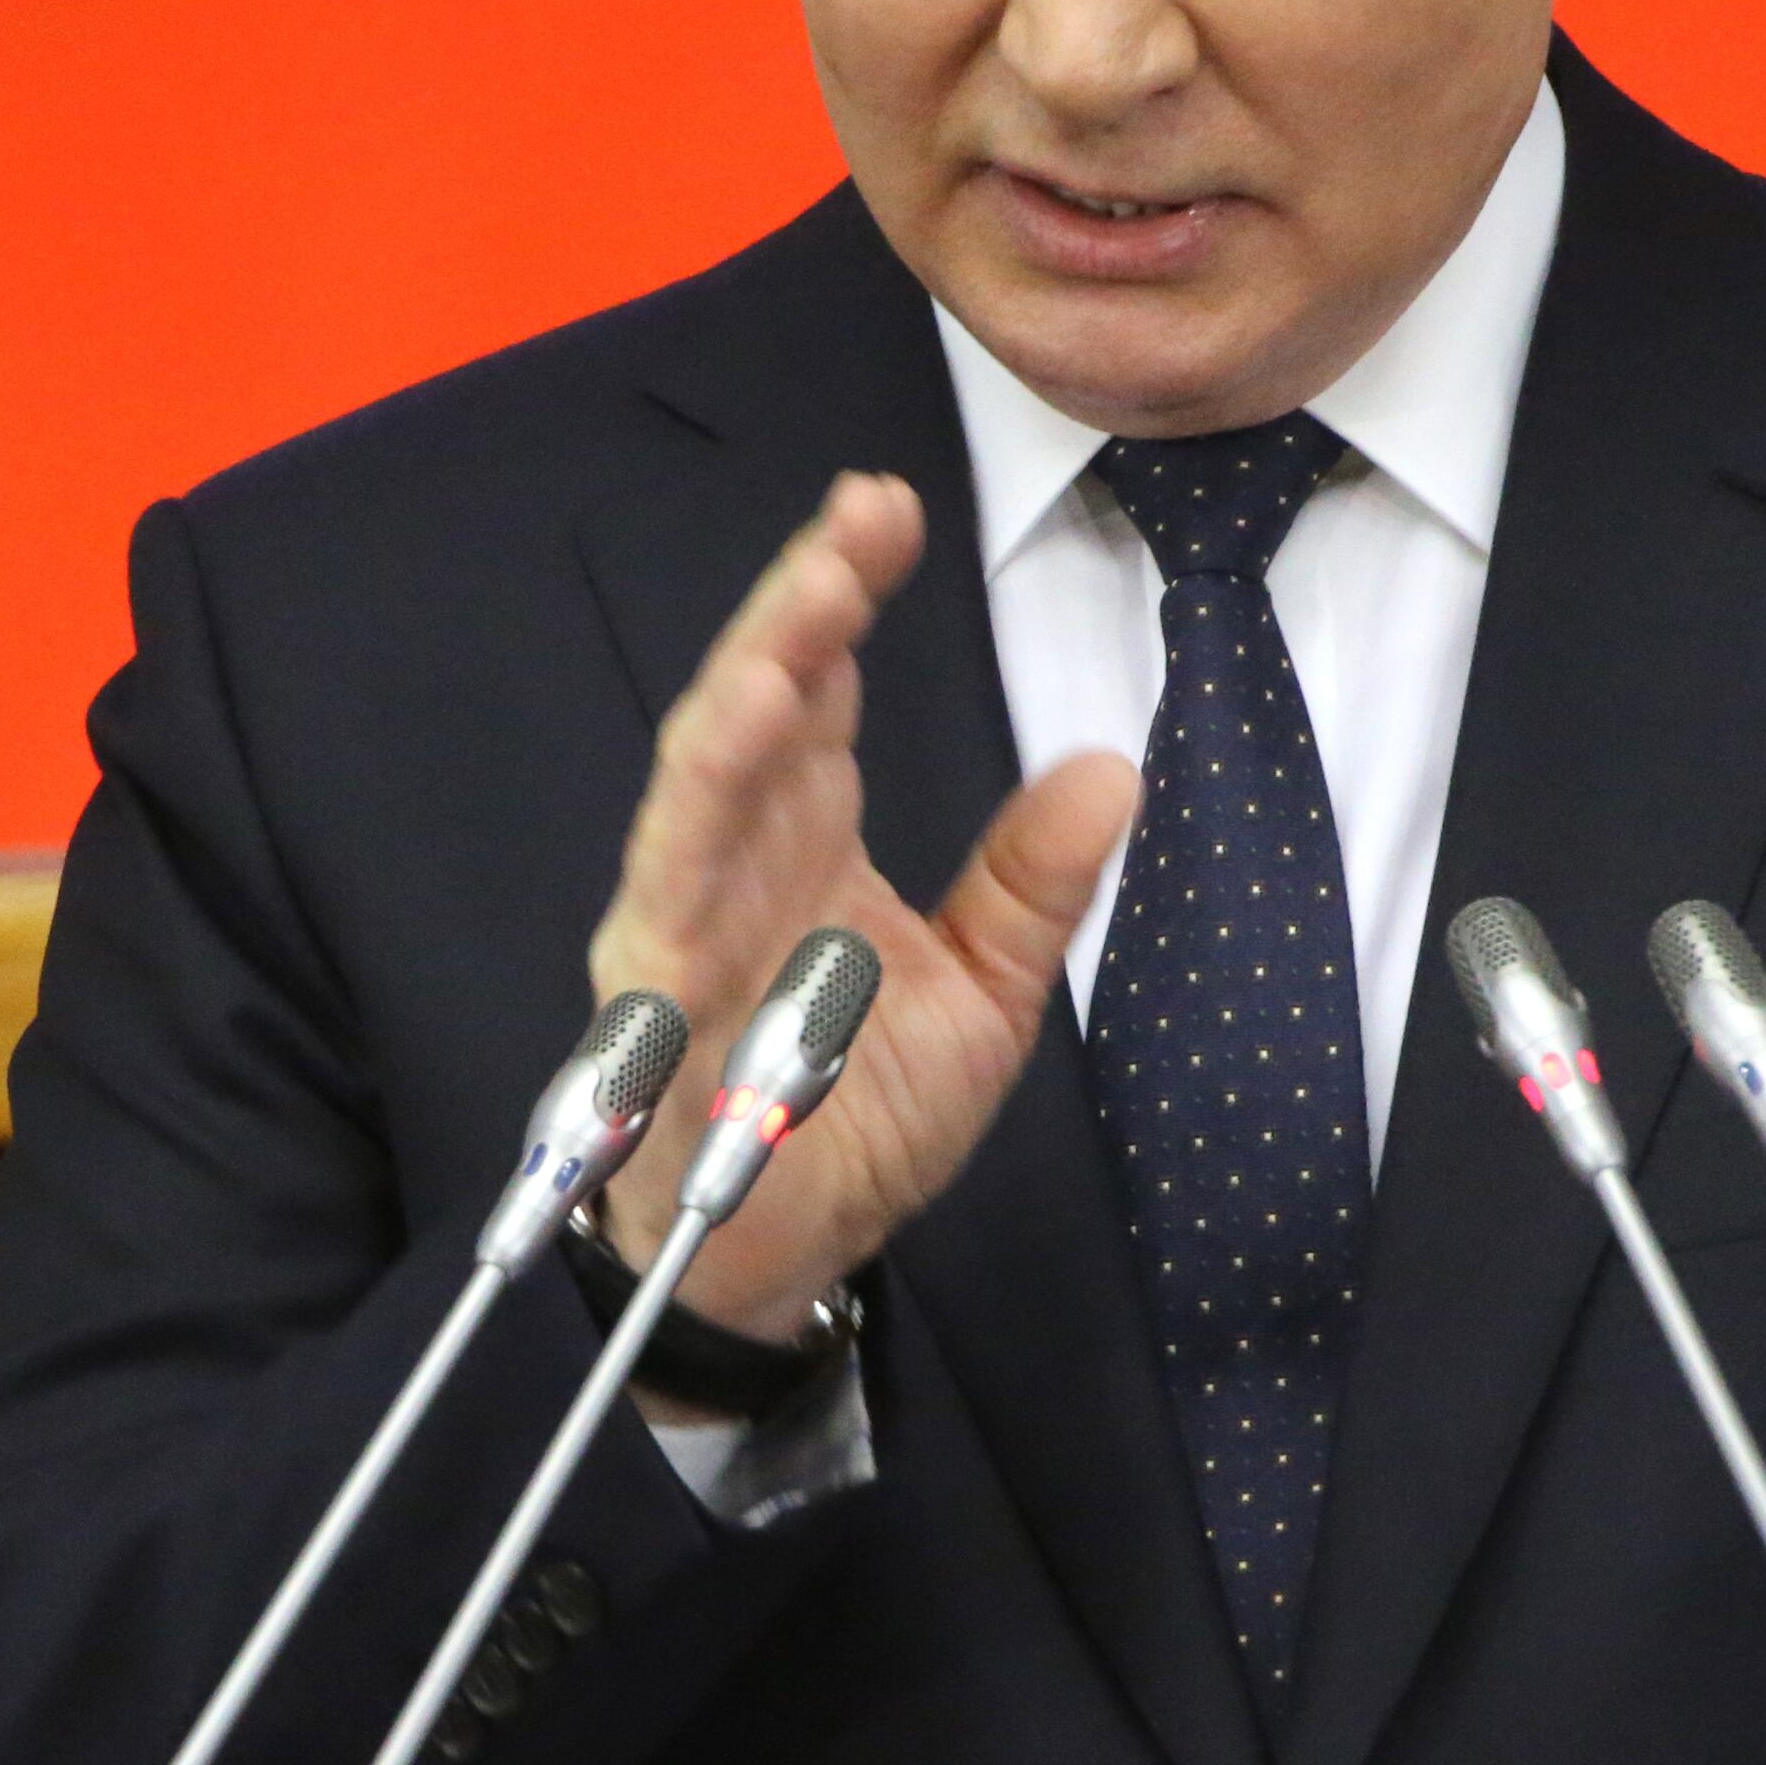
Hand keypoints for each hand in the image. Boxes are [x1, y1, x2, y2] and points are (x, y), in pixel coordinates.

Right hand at [585, 472, 1140, 1338]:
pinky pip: (669, 891)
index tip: (895, 510)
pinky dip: (698, 814)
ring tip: (807, 608)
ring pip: (702, 776)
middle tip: (859, 516)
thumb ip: (1034, 883)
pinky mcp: (656, 997)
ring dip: (750, 686)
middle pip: (757, 702)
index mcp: (805, 834)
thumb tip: (1109, 767)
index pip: (820, 684)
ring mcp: (685, 917)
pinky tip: (739, 737)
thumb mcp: (986, 994)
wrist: (780, 1254)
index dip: (846, 592)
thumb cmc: (854, 1114)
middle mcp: (736, 854)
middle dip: (800, 605)